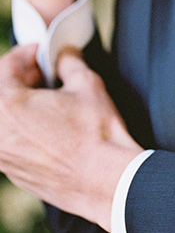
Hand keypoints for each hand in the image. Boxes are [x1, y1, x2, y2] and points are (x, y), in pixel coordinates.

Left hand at [0, 44, 142, 230]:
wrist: (106, 181)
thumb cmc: (96, 133)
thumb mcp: (87, 83)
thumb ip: (69, 61)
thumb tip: (65, 54)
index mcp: (7, 105)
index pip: (6, 66)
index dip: (26, 53)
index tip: (41, 51)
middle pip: (0, 93)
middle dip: (20, 77)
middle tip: (45, 71)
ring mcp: (3, 157)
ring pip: (3, 119)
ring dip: (20, 103)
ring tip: (49, 98)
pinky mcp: (13, 173)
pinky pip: (9, 140)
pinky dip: (22, 126)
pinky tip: (49, 124)